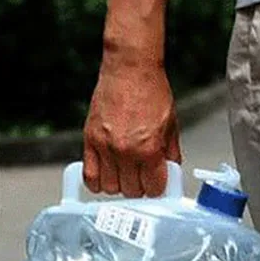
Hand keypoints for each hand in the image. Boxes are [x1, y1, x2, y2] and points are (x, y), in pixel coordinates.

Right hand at [82, 41, 181, 197]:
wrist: (130, 69)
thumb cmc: (151, 91)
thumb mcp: (171, 124)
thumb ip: (170, 152)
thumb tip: (170, 171)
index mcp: (149, 148)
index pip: (153, 188)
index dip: (157, 188)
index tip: (156, 184)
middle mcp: (126, 151)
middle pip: (131, 191)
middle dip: (139, 187)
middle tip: (142, 177)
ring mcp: (105, 147)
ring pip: (110, 188)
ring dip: (119, 185)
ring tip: (124, 174)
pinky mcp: (90, 140)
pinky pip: (89, 176)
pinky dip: (97, 182)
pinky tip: (106, 175)